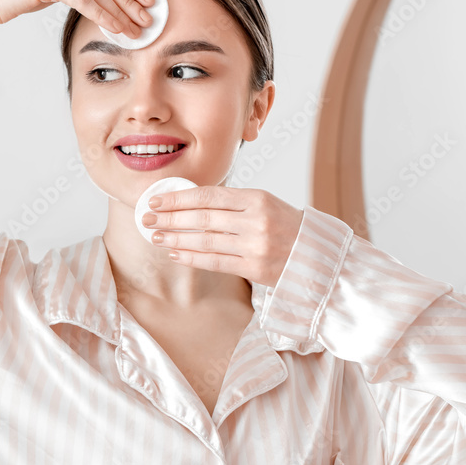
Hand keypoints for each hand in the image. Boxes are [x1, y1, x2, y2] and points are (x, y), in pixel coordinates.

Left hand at [142, 186, 303, 287]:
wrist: (318, 254)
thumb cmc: (287, 225)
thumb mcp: (264, 202)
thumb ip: (231, 202)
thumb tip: (189, 202)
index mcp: (257, 198)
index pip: (208, 195)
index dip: (178, 198)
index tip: (156, 200)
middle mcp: (256, 221)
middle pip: (202, 218)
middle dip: (170, 218)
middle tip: (147, 219)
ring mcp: (255, 246)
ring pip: (206, 240)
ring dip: (176, 238)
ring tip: (157, 236)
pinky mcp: (255, 268)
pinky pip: (215, 262)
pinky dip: (192, 257)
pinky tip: (175, 253)